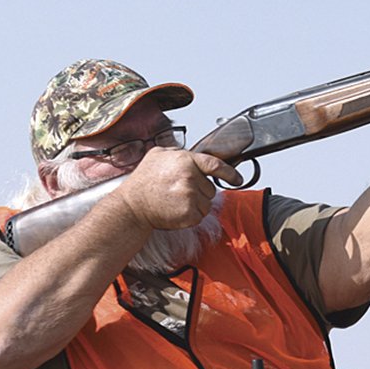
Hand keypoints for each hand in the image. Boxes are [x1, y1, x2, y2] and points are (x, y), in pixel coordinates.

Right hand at [112, 146, 236, 232]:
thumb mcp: (157, 155)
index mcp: (185, 160)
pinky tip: (175, 210)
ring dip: (195, 204)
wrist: (132, 205)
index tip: (237, 178)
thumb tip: (190, 154)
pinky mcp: (190, 213)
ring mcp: (190, 195)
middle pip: (210, 188)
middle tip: (179, 192)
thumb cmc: (143, 182)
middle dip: (199, 191)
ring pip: (206, 203)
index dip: (229, 173)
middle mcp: (190, 176)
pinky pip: (200, 216)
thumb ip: (177, 152)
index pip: (215, 165)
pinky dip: (190, 216)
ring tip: (175, 201)